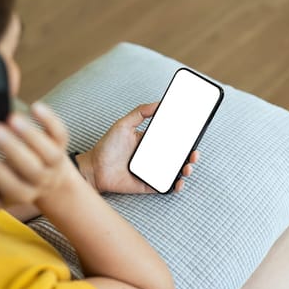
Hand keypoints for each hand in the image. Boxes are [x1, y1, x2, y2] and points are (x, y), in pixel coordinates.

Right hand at [0, 103, 81, 206]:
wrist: (51, 182)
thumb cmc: (15, 183)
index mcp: (22, 193)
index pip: (11, 187)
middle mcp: (41, 180)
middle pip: (32, 169)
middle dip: (12, 149)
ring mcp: (54, 162)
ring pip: (49, 152)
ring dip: (30, 134)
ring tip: (11, 118)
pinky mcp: (61, 143)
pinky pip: (60, 133)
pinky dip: (49, 120)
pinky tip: (34, 107)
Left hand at [78, 102, 199, 193]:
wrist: (94, 168)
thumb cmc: (107, 146)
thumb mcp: (123, 124)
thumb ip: (140, 112)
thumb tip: (159, 102)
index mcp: (151, 142)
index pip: (173, 139)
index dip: (185, 138)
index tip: (194, 135)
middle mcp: (154, 157)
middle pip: (178, 156)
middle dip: (191, 155)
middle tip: (194, 153)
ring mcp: (153, 172)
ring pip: (175, 172)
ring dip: (186, 170)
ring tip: (188, 167)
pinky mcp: (148, 185)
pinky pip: (166, 186)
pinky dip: (175, 186)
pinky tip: (179, 182)